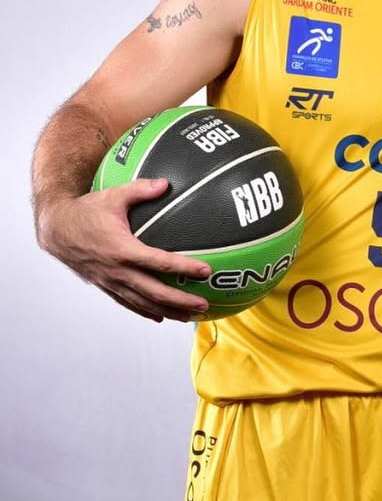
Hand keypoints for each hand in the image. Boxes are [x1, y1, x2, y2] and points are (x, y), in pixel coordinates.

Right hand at [37, 179, 212, 322]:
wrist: (56, 229)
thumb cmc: (86, 211)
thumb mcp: (113, 195)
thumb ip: (141, 189)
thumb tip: (167, 183)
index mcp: (122, 249)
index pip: (159, 263)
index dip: (184, 268)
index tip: (206, 271)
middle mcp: (117, 270)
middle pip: (155, 292)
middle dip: (181, 300)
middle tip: (204, 305)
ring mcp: (111, 281)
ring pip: (143, 302)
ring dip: (168, 311)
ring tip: (189, 317)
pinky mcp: (105, 286)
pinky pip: (128, 303)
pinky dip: (145, 311)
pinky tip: (161, 316)